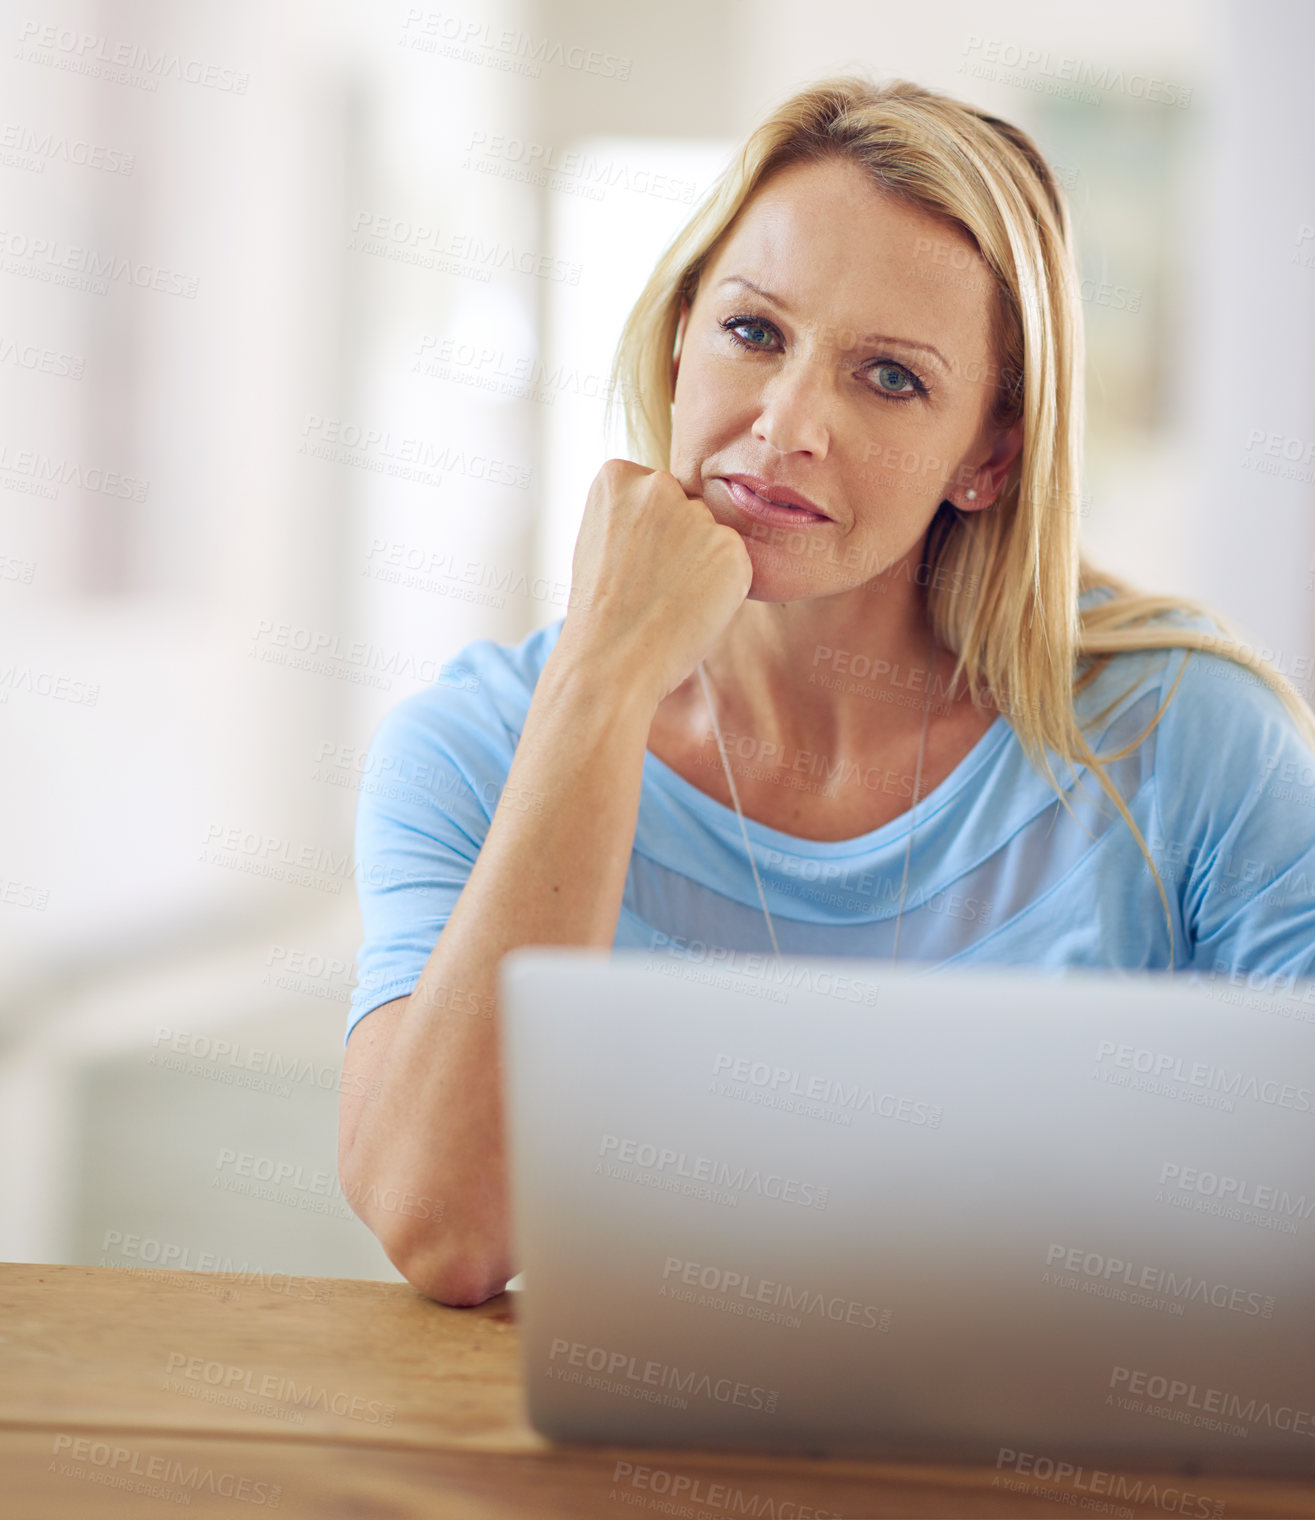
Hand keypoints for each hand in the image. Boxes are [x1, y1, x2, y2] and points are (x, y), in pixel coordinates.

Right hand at [557, 459, 753, 704]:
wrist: (611, 659)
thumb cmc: (601, 612)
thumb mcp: (600, 541)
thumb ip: (634, 516)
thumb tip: (672, 518)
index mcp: (617, 476)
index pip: (654, 494)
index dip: (647, 535)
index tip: (630, 563)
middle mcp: (659, 483)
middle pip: (687, 508)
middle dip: (679, 542)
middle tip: (653, 585)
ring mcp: (696, 513)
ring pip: (712, 537)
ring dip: (703, 564)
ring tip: (669, 600)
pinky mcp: (730, 546)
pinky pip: (735, 564)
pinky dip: (723, 587)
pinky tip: (691, 607)